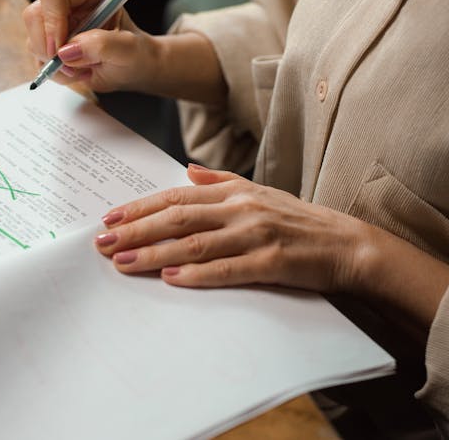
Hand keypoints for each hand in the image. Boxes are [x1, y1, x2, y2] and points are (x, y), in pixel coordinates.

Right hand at [22, 0, 157, 91]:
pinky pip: (36, 55)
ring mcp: (56, 19)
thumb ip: (102, 45)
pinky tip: (76, 70)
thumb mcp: (128, 51)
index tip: (62, 49)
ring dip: (54, 63)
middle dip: (49, 47)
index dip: (52, 21)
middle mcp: (69, 0)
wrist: (133, 67)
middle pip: (34, 15)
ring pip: (32, 38)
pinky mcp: (50, 38)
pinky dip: (54, 70)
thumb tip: (68, 51)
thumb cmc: (135, 54)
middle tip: (71, 65)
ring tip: (83, 68)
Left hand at [94, 164, 377, 291]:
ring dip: (153, 253)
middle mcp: (242, 208)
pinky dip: (196, 274)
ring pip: (194, 243)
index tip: (111, 217)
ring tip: (122, 262)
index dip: (141, 207)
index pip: (177, 196)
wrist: (347, 244)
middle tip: (102, 242)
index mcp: (236, 191)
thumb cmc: (300, 221)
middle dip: (135, 230)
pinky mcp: (271, 262)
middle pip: (177, 217)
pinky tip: (170, 279)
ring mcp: (256, 234)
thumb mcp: (261, 192)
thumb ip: (222, 180)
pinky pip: (227, 269)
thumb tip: (187, 169)